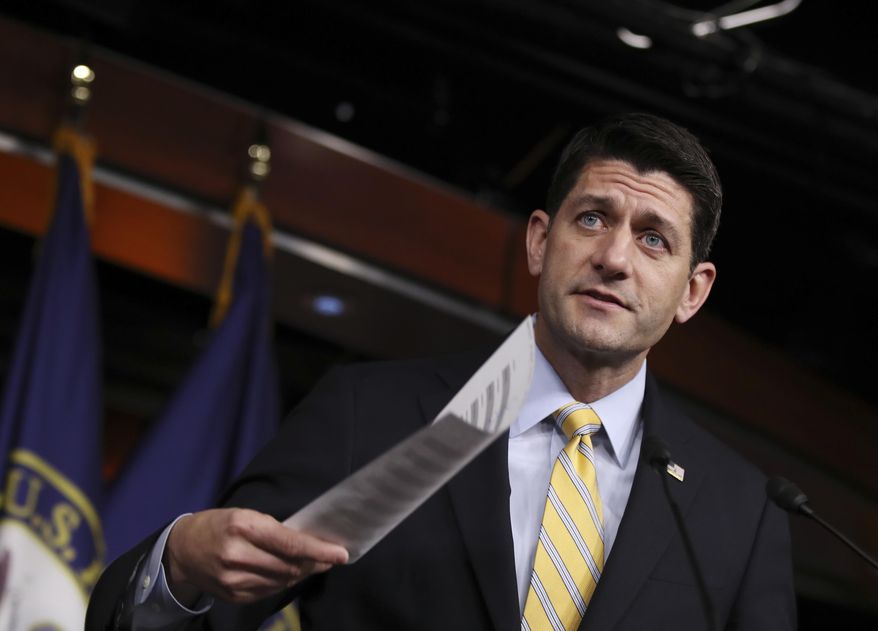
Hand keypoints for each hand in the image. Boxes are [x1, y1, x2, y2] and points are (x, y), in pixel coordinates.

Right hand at [164, 508, 348, 605]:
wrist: (183, 549)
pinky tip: (289, 573)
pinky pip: (269, 591)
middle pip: (289, 566)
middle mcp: (237, 555)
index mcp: (243, 527)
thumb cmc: (220, 524)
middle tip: (331, 557)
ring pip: (282, 581)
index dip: (319, 550)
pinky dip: (284, 582)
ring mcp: (234, 580)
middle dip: (315, 563)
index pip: (290, 544)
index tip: (341, 553)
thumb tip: (309, 542)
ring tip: (313, 563)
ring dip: (302, 573)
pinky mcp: (233, 595)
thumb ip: (275, 529)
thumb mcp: (246, 515)